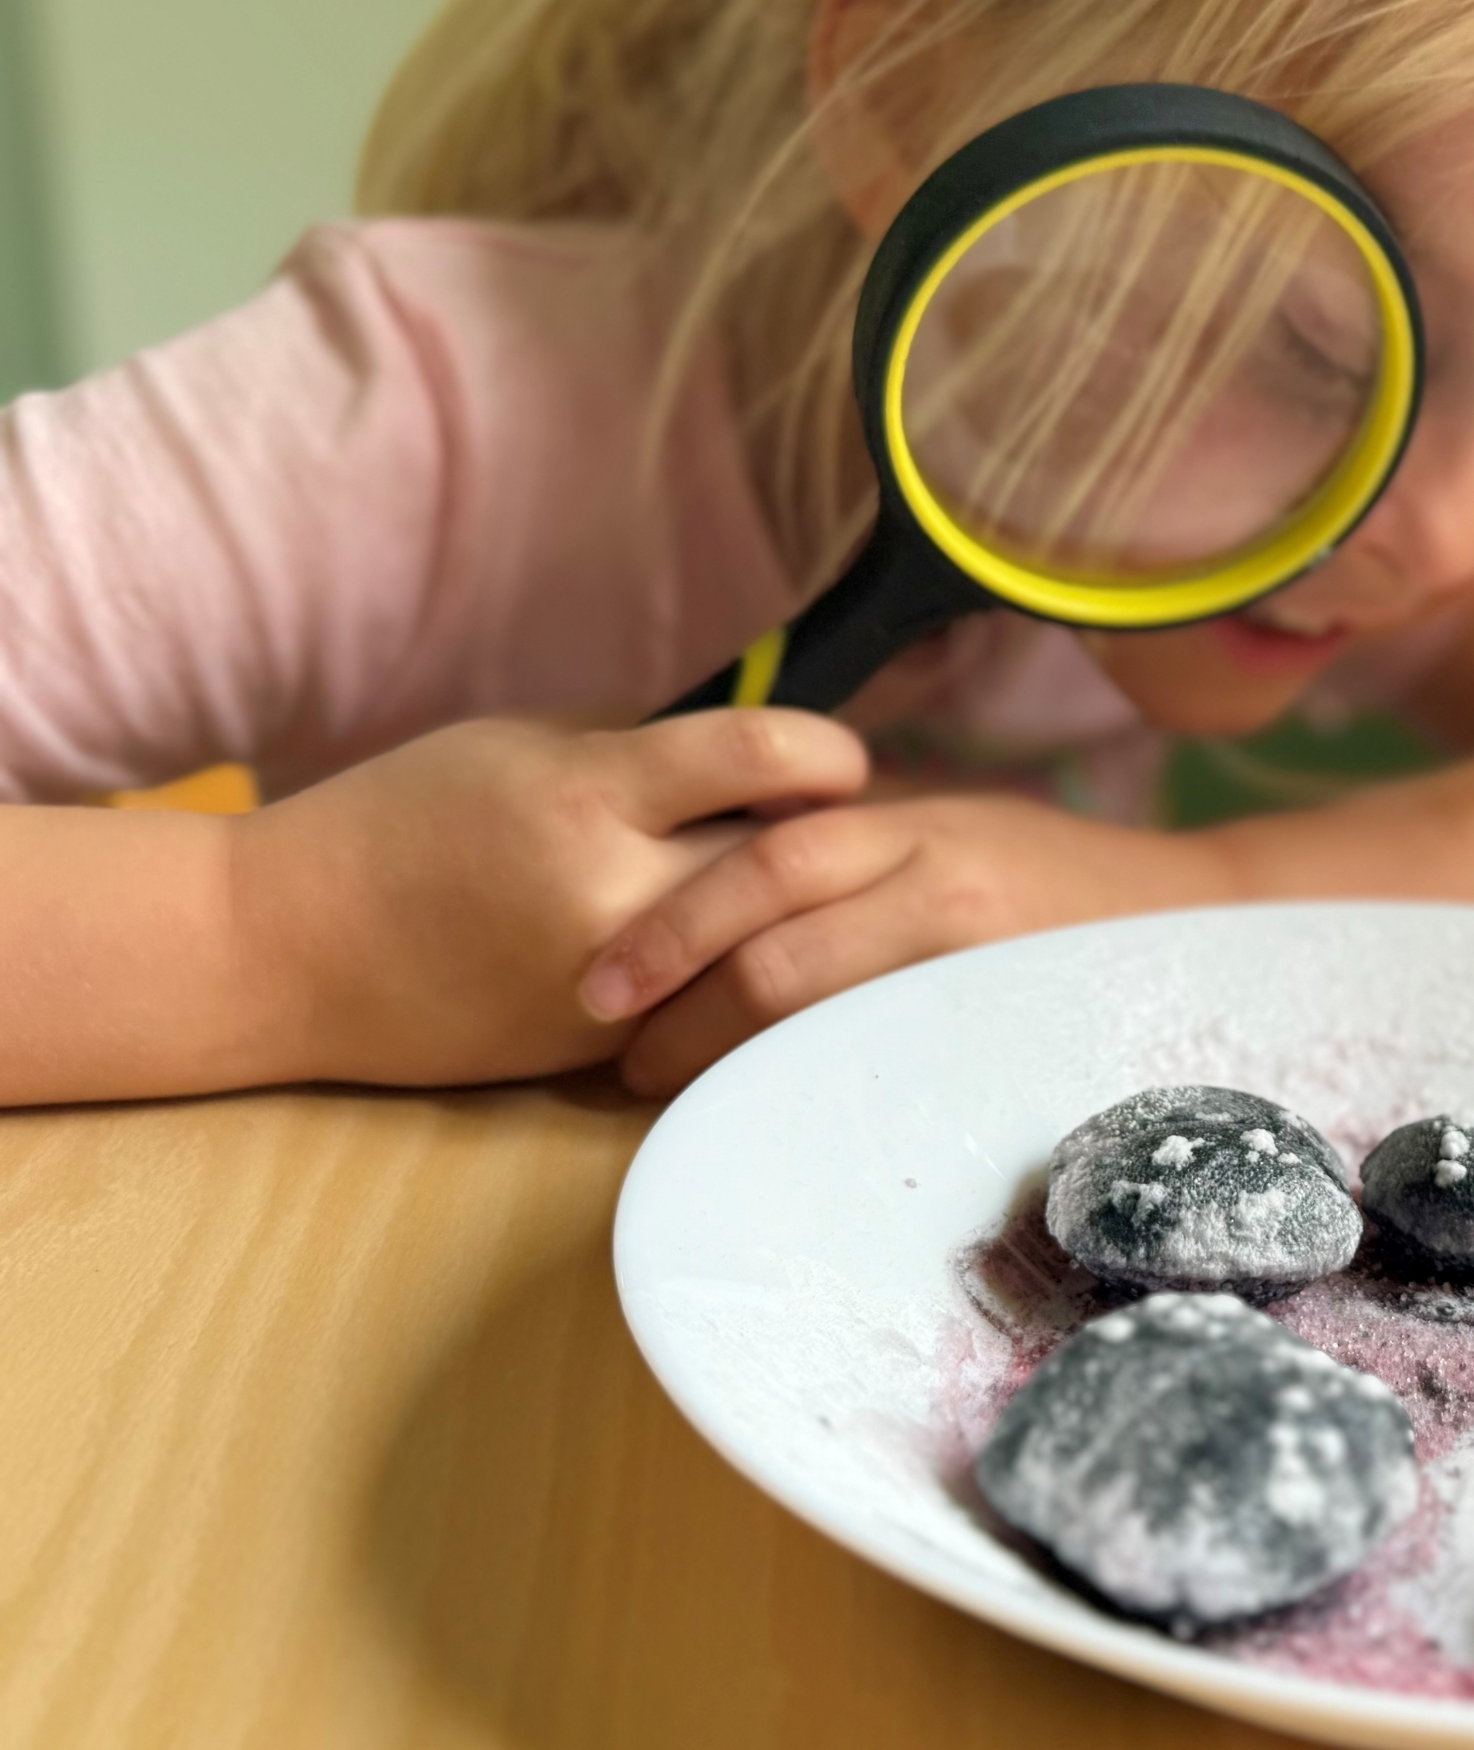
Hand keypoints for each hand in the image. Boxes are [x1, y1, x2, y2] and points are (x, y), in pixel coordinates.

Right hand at [230, 711, 869, 1087]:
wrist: (287, 951)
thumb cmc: (406, 820)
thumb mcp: (525, 749)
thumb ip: (647, 757)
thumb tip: (767, 765)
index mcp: (586, 794)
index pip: (759, 757)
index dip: (825, 754)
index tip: (842, 763)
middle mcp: (611, 895)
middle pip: (788, 870)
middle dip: (834, 850)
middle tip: (858, 837)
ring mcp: (611, 988)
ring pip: (766, 957)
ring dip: (808, 929)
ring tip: (826, 903)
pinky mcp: (603, 1052)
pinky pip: (717, 1015)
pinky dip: (752, 988)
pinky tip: (769, 965)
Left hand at [582, 795, 1242, 1095]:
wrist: (1206, 918)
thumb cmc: (1059, 886)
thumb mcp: (957, 836)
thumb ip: (855, 862)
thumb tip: (712, 914)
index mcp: (915, 820)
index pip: (765, 862)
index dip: (669, 928)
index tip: (599, 988)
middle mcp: (943, 870)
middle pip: (773, 937)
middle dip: (676, 1004)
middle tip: (617, 1058)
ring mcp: (982, 948)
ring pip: (820, 995)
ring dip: (723, 1051)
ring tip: (667, 1091)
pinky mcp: (1013, 1014)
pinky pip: (891, 1056)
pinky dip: (812, 1084)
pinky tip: (773, 1116)